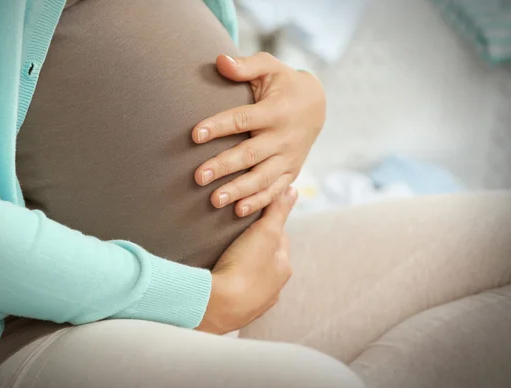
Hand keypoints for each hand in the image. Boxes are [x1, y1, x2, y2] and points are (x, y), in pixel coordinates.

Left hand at [193, 53, 324, 216]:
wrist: (317, 105)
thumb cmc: (284, 84)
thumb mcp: (270, 67)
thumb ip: (246, 66)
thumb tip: (220, 61)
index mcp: (276, 111)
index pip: (243, 120)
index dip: (219, 127)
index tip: (195, 134)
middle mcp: (284, 137)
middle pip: (250, 155)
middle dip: (223, 166)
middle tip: (198, 177)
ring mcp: (289, 157)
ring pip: (262, 178)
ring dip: (239, 190)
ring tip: (214, 200)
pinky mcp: (291, 171)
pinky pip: (275, 190)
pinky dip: (259, 202)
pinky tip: (238, 211)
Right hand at [196, 186, 297, 334]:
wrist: (218, 306)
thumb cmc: (245, 267)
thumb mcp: (265, 232)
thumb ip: (278, 211)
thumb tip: (293, 190)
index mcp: (283, 268)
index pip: (279, 239)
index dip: (267, 225)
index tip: (252, 217)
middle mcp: (274, 288)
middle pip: (266, 260)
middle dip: (255, 248)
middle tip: (236, 235)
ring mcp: (255, 303)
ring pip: (252, 278)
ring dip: (243, 268)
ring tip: (225, 256)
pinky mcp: (236, 314)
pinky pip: (236, 294)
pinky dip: (231, 285)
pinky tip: (219, 278)